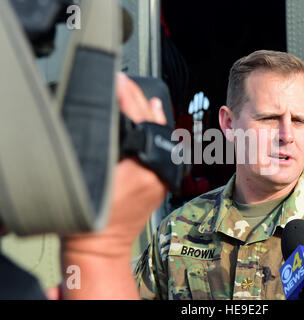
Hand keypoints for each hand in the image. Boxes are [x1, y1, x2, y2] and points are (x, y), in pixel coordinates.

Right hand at [61, 73, 167, 298]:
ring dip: (149, 112)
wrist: (102, 246)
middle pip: (155, 125)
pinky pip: (163, 148)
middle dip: (138, 100)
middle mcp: (159, 172)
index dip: (127, 96)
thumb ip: (101, 144)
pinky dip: (155, 130)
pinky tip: (152, 116)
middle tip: (125, 82)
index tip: (118, 80)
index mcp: (142, 169)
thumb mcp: (89, 176)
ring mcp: (163, 178)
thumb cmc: (92, 219)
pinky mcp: (161, 182)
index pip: (139, 119)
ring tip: (137, 94)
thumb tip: (109, 116)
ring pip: (162, 135)